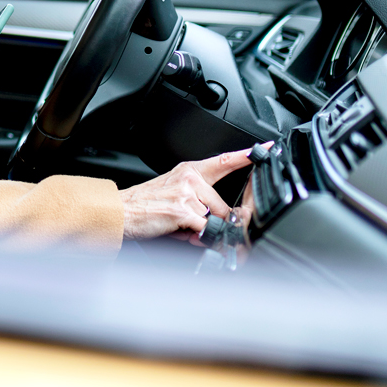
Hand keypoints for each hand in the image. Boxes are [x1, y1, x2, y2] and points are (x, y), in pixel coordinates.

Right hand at [120, 146, 267, 240]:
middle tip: (188, 224)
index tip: (266, 148)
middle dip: (212, 222)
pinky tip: (179, 231)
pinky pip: (204, 230)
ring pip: (213, 220)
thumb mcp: (173, 197)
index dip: (247, 156)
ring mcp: (187, 194)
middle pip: (223, 206)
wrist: (120, 212)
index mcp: (189, 171)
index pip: (224, 161)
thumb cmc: (143, 206)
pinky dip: (196, 238)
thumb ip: (198, 206)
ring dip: (200, 230)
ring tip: (177, 226)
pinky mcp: (182, 211)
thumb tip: (216, 228)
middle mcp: (190, 179)